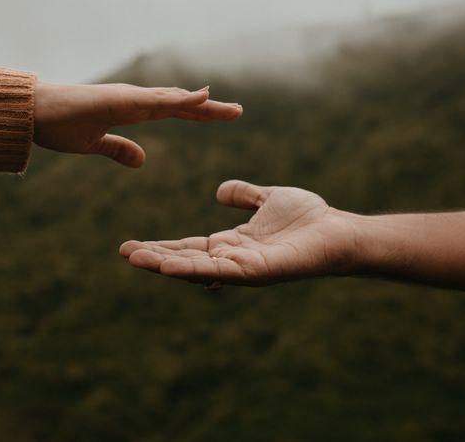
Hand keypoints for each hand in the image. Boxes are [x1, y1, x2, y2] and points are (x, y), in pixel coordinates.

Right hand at [33, 82, 241, 166]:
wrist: (32, 114)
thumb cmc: (58, 125)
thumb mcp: (94, 145)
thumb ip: (118, 149)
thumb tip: (142, 160)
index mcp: (131, 110)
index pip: (173, 111)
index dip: (198, 114)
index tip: (223, 116)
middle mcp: (135, 100)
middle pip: (181, 104)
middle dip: (210, 109)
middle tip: (239, 112)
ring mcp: (129, 97)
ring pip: (175, 100)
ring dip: (204, 104)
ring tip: (232, 107)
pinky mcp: (120, 99)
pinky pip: (157, 99)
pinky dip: (182, 98)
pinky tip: (203, 96)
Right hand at [119, 180, 360, 284]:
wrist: (339, 230)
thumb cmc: (309, 218)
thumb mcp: (268, 198)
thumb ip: (245, 195)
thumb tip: (220, 191)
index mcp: (232, 244)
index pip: (189, 247)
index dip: (161, 246)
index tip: (131, 246)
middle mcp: (234, 260)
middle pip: (187, 260)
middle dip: (156, 258)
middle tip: (125, 254)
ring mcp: (245, 268)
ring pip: (200, 269)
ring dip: (168, 265)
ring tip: (140, 260)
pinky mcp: (260, 272)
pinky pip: (224, 272)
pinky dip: (196, 269)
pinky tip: (173, 265)